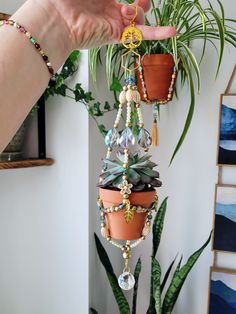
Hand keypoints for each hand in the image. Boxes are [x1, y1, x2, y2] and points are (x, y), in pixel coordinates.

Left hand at [43, 0, 175, 49]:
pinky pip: (139, 35)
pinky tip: (171, 31)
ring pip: (139, 21)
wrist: (56, 18)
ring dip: (140, 12)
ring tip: (130, 10)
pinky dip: (157, 33)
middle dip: (141, 4)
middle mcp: (110, 11)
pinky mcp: (116, 36)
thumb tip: (127, 1)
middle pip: (134, 9)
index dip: (137, 0)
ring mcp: (114, 24)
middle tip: (141, 2)